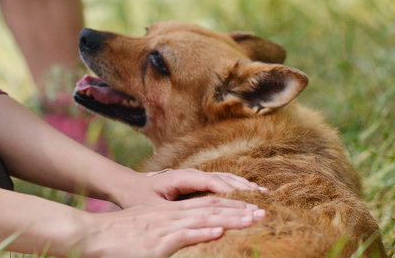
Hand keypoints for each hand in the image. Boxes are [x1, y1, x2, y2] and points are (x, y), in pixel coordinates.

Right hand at [82, 196, 265, 257]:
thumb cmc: (114, 238)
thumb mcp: (144, 231)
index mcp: (168, 214)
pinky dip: (203, 232)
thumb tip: (174, 238)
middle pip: (210, 209)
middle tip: (264, 212)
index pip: (205, 207)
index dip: (230, 207)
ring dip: (230, 219)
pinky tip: (219, 231)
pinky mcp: (157, 242)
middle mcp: (170, 217)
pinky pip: (184, 234)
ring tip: (253, 219)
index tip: (251, 209)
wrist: (91, 235)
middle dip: (239, 210)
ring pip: (204, 219)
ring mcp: (164, 227)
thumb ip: (163, 234)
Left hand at [112, 168, 266, 207]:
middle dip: (244, 189)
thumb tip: (191, 220)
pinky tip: (248, 192)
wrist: (128, 185)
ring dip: (244, 186)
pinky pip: (220, 183)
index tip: (250, 203)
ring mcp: (195, 176)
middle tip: (266, 200)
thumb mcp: (154, 208)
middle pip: (224, 180)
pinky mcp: (196, 182)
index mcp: (182, 178)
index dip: (233, 193)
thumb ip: (172, 213)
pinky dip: (236, 187)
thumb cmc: (139, 197)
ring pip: (225, 179)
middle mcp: (192, 174)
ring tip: (263, 194)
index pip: (214, 184)